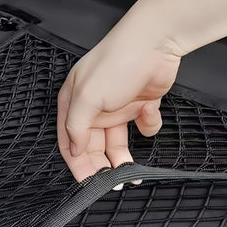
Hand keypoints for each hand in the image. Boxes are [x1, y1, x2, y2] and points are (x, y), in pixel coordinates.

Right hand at [57, 24, 180, 181]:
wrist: (155, 43)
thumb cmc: (116, 62)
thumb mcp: (86, 97)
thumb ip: (76, 127)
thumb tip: (74, 149)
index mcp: (74, 103)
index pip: (70, 141)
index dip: (78, 162)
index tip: (87, 183)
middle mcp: (94, 107)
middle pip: (93, 145)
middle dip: (101, 165)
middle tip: (110, 182)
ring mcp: (118, 107)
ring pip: (117, 142)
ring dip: (123, 158)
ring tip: (130, 172)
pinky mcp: (140, 105)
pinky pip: (142, 127)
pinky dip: (147, 126)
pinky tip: (148, 112)